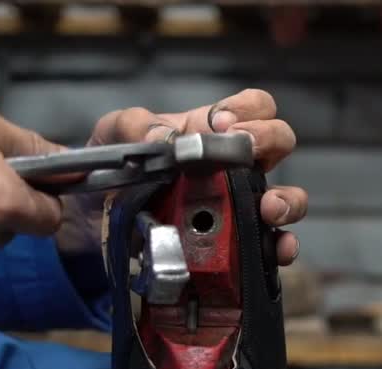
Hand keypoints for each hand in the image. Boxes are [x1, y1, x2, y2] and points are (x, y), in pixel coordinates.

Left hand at [57, 89, 307, 265]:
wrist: (92, 224)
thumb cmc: (112, 169)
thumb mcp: (114, 135)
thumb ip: (134, 125)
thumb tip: (167, 139)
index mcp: (211, 134)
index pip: (254, 107)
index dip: (249, 110)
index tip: (222, 124)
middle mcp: (236, 168)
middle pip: (280, 142)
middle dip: (270, 141)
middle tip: (242, 152)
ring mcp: (240, 209)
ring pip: (288, 199)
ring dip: (286, 201)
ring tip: (269, 208)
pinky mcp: (235, 248)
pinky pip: (272, 248)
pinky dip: (281, 248)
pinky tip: (275, 249)